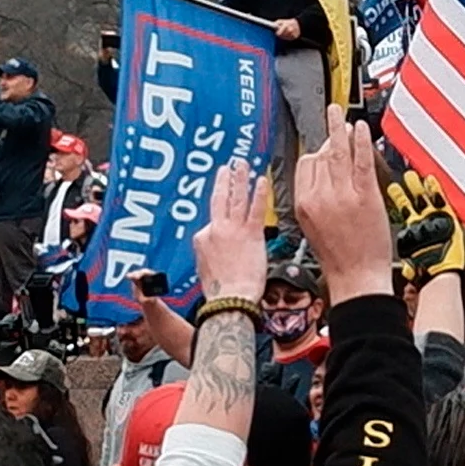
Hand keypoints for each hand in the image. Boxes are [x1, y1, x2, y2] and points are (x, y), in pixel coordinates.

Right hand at [185, 159, 266, 314]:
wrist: (230, 300)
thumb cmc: (220, 293)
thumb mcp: (205, 270)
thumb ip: (210, 255)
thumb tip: (216, 253)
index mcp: (202, 239)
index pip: (212, 221)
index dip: (220, 217)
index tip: (223, 208)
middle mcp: (215, 230)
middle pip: (219, 200)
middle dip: (223, 181)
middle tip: (226, 167)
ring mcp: (233, 230)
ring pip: (235, 198)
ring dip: (239, 179)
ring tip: (241, 165)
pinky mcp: (251, 234)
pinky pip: (255, 209)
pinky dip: (258, 193)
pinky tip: (262, 181)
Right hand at [293, 114, 398, 299]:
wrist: (357, 279)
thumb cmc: (338, 260)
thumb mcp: (315, 228)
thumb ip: (316, 201)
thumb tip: (322, 179)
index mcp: (303, 205)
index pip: (305, 166)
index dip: (316, 153)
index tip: (324, 147)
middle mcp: (320, 197)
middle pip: (320, 157)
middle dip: (330, 139)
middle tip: (337, 124)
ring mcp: (342, 196)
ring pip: (338, 153)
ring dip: (339, 129)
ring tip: (340, 114)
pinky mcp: (364, 196)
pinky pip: (360, 162)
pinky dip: (360, 142)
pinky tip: (361, 129)